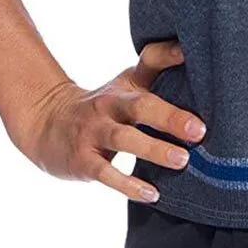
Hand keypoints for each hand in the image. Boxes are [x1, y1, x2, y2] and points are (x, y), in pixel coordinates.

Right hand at [8, 39, 204, 203]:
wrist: (48, 123)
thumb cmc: (104, 106)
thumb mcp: (127, 86)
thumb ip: (159, 75)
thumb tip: (195, 59)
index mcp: (127, 85)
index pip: (149, 61)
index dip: (168, 55)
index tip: (190, 53)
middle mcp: (110, 105)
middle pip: (140, 105)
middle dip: (170, 117)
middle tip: (199, 130)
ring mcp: (94, 132)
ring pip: (124, 139)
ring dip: (154, 150)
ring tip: (182, 160)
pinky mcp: (83, 160)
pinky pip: (107, 173)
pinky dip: (129, 185)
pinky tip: (152, 193)